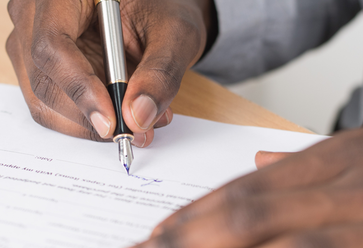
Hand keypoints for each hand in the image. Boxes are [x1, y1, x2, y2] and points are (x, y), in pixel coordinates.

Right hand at [6, 0, 214, 146]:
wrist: (150, 15)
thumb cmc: (157, 13)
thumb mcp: (172, 34)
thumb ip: (160, 73)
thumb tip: (138, 117)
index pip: (53, 45)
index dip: (79, 88)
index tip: (110, 121)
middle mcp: (34, 17)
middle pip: (44, 81)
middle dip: (88, 116)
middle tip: (134, 130)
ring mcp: (30, 44)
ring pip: (43, 101)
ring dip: (88, 123)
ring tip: (135, 122)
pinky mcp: (38, 68)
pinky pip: (50, 106)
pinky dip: (84, 120)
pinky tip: (117, 114)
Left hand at [134, 128, 362, 247]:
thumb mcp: (353, 158)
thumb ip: (302, 163)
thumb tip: (262, 160)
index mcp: (324, 163)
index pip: (242, 188)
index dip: (194, 214)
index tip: (156, 232)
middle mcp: (332, 189)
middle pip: (242, 212)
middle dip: (185, 236)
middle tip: (143, 247)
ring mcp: (350, 221)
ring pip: (257, 228)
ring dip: (206, 247)